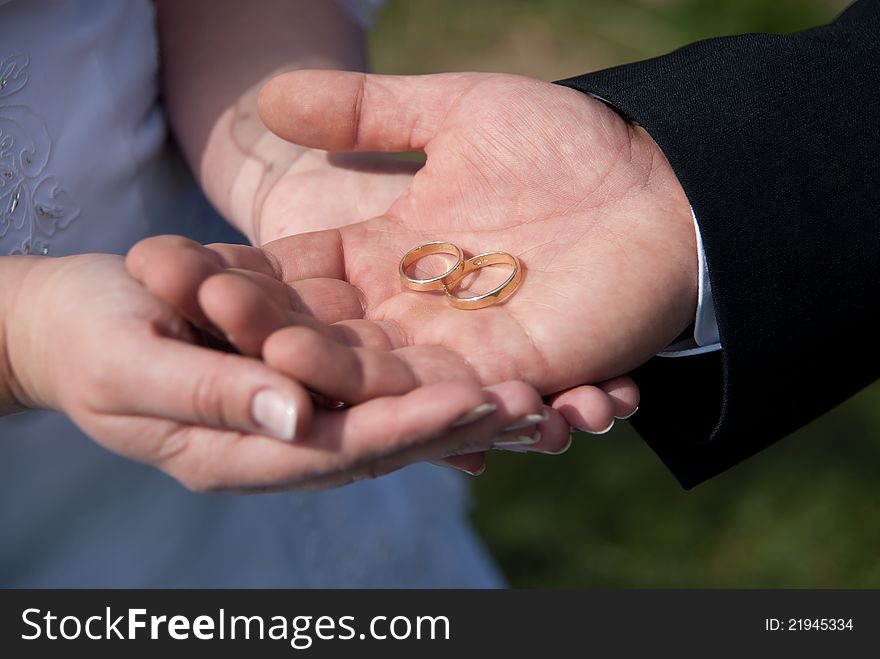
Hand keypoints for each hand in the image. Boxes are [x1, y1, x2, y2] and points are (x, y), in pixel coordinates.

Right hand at [3, 254, 557, 488]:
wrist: (84, 319)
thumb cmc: (90, 339)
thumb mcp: (130, 362)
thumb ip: (209, 391)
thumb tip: (294, 417)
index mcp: (244, 455)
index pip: (344, 448)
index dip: (410, 427)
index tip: (477, 403)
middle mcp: (290, 443)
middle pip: (391, 440)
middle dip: (466, 425)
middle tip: (544, 408)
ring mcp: (306, 415)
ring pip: (402, 416)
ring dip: (473, 409)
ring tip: (551, 395)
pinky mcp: (317, 380)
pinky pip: (386, 383)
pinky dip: (443, 383)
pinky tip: (501, 374)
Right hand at [249, 71, 693, 418]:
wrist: (661, 182)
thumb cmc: (562, 141)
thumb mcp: (452, 113)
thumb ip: (363, 111)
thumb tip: (267, 97)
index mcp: (383, 253)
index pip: (292, 274)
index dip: (239, 274)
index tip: (172, 269)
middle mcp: (408, 311)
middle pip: (321, 332)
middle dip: (265, 331)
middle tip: (206, 326)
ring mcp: (458, 348)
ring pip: (376, 377)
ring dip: (329, 376)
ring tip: (279, 366)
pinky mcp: (514, 373)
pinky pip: (457, 401)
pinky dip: (423, 406)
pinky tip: (377, 395)